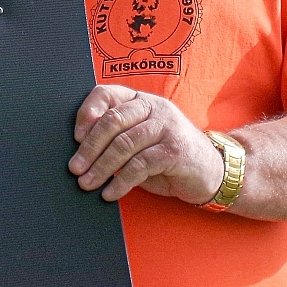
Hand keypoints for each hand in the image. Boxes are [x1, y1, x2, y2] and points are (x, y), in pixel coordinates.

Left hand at [69, 85, 223, 204]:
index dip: (87, 112)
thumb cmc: (168, 156)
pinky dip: (121, 182)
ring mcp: (167, 127)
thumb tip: (80, 151)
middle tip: (75, 168)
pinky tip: (110, 193)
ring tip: (87, 184)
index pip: (107, 93)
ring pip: (124, 144)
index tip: (75, 137)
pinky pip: (140, 165)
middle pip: (113, 120)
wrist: (212, 171)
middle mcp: (154, 108)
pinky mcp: (175, 150)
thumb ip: (118, 137)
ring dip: (101, 167)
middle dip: (89, 147)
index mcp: (142, 101)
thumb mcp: (141, 141)